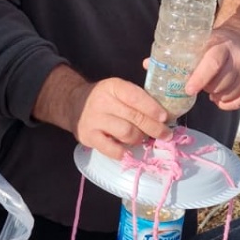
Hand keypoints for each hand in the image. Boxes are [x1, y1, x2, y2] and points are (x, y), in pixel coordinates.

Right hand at [34, 67, 171, 158]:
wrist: (74, 104)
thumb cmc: (105, 98)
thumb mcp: (118, 90)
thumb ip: (138, 99)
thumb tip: (164, 117)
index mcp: (113, 86)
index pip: (136, 97)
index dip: (153, 108)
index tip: (165, 118)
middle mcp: (102, 102)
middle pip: (135, 117)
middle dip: (154, 128)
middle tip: (165, 135)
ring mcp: (94, 120)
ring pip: (126, 133)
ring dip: (139, 139)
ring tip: (141, 138)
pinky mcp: (88, 137)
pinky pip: (112, 149)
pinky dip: (124, 152)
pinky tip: (127, 149)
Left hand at [186, 29, 239, 110]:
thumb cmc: (216, 44)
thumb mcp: (201, 42)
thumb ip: (184, 56)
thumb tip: (155, 67)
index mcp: (222, 45)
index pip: (212, 64)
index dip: (200, 79)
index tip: (189, 89)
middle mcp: (239, 58)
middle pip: (220, 83)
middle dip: (207, 88)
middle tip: (202, 84)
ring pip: (228, 94)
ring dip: (217, 96)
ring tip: (213, 88)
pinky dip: (228, 104)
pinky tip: (221, 98)